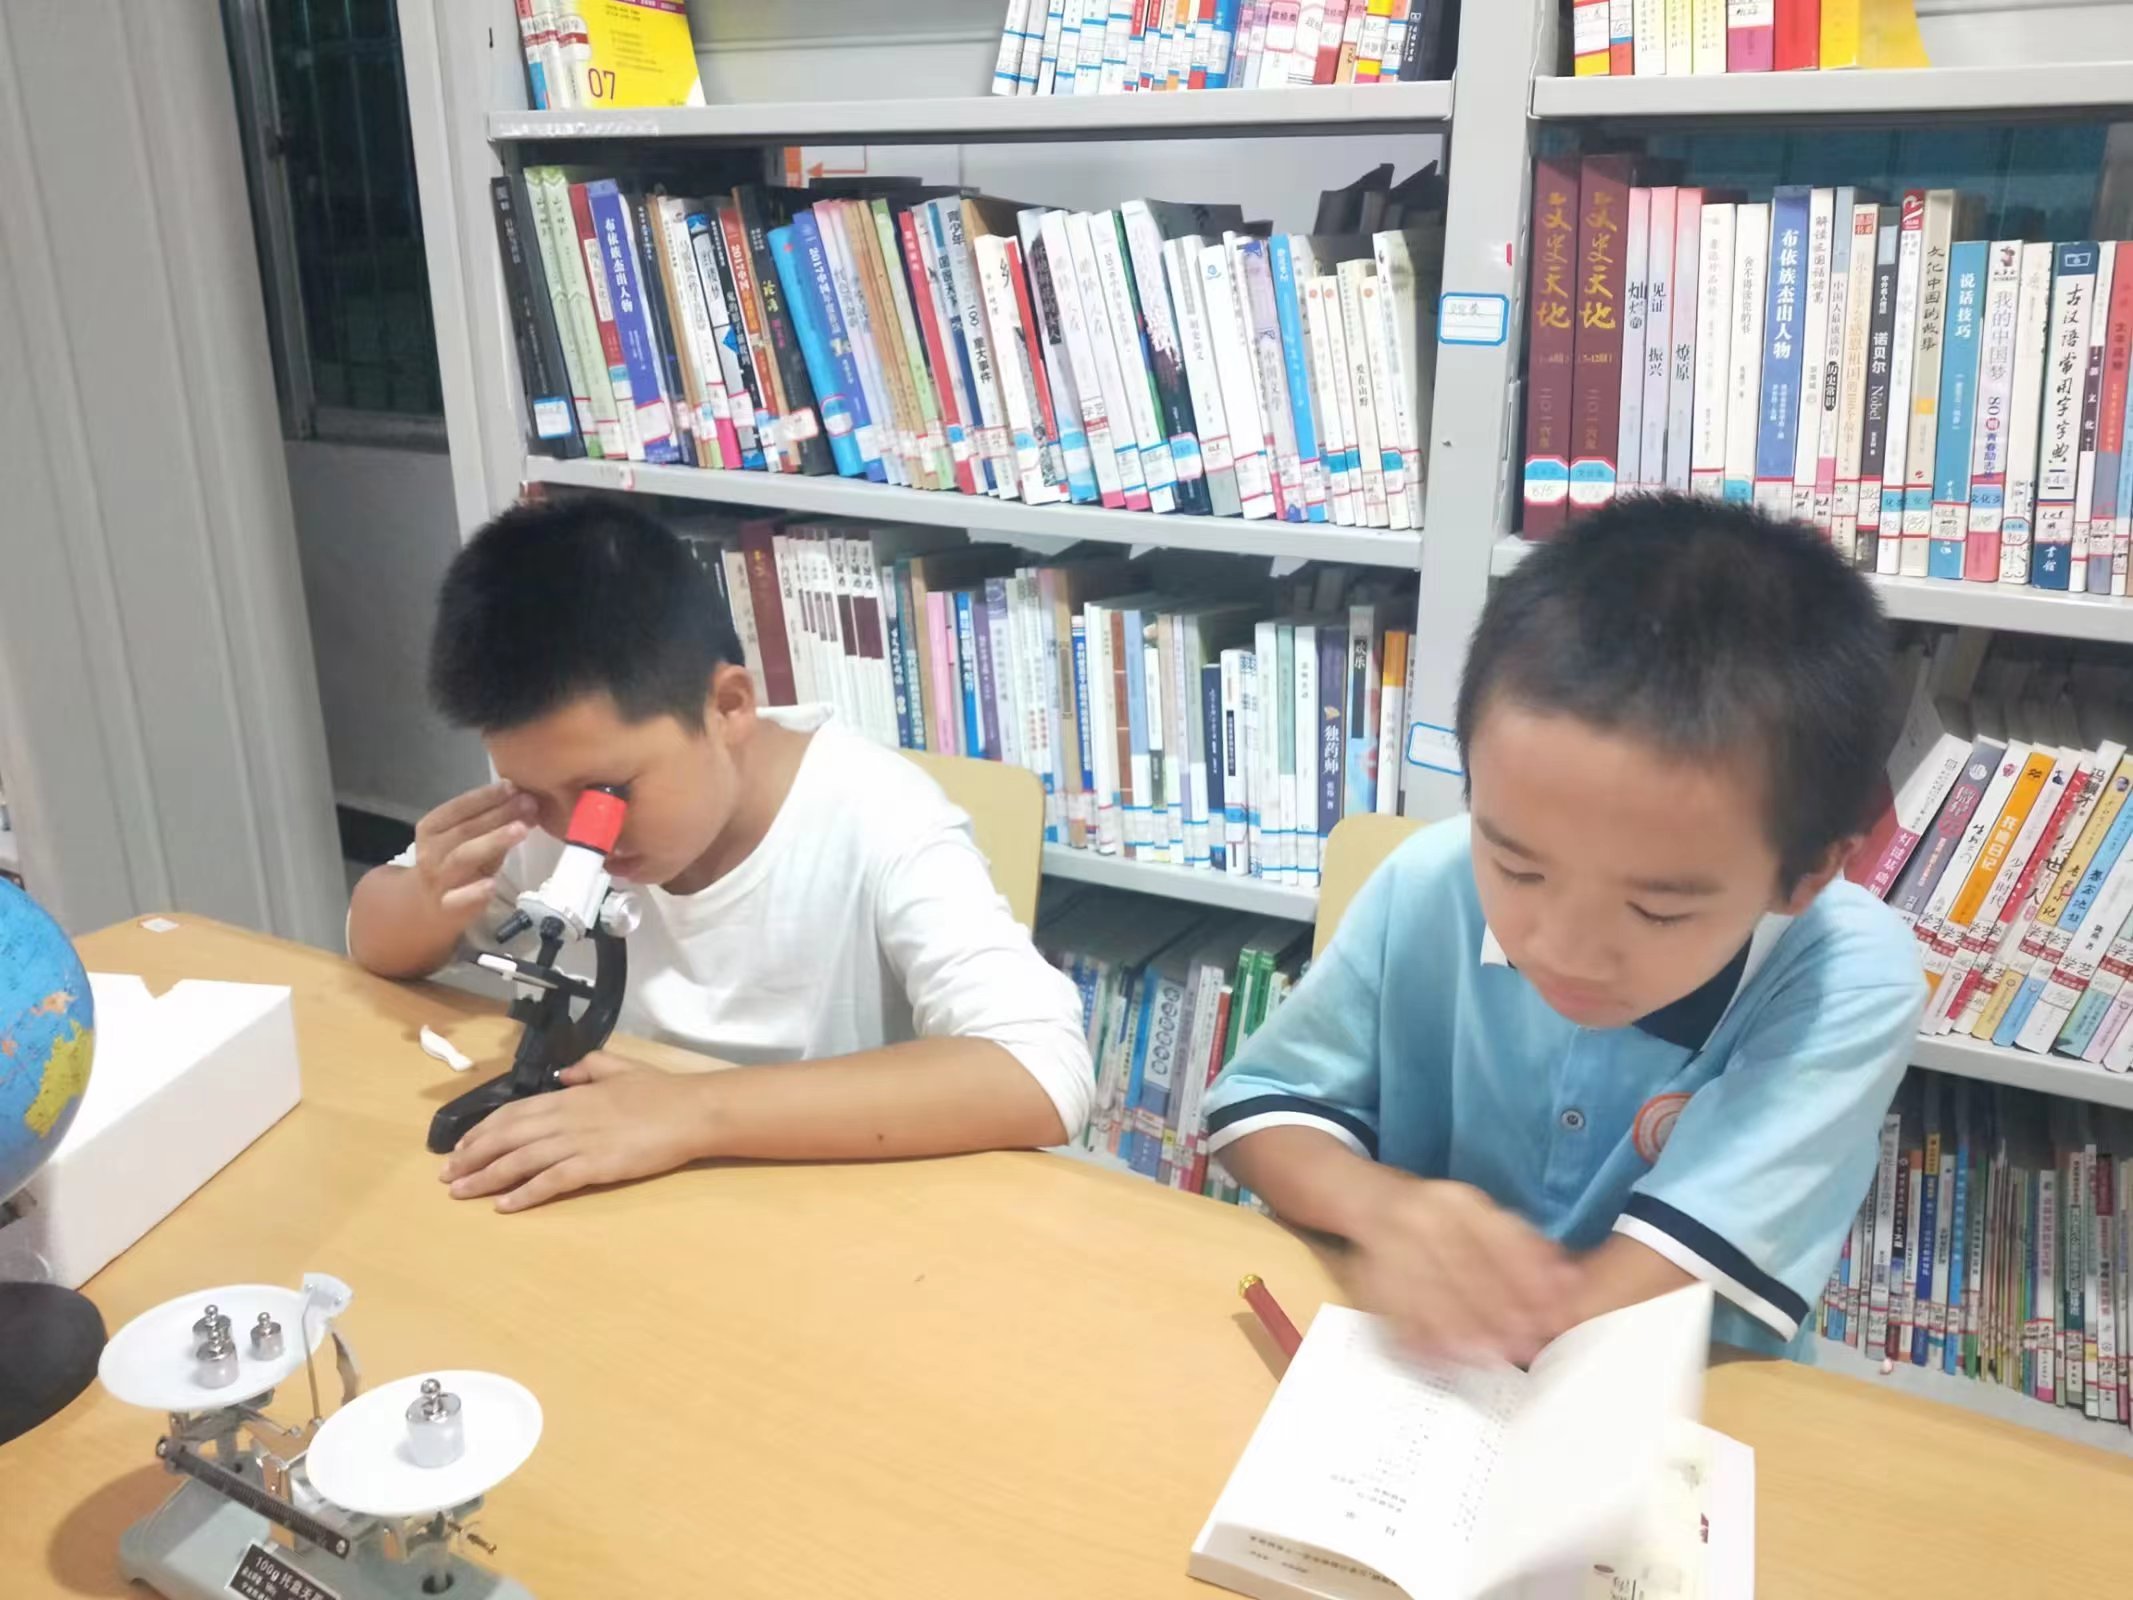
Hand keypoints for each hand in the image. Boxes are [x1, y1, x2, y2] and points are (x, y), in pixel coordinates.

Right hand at [411, 781, 536, 921]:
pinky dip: (474, 892)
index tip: (514, 786)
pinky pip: (459, 899)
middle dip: (499, 814)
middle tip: (529, 803)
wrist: (426, 905)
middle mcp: (431, 851)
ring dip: (493, 841)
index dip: (486, 796)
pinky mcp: (447, 906)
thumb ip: (493, 823)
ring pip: (463, 857)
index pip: (458, 807)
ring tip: (521, 830)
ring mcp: (438, 879)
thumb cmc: (454, 862)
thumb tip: (527, 800)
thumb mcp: (468, 839)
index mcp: (432, 827)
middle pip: (465, 829)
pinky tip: (492, 884)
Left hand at [438, 1053, 716, 1211]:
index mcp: (570, 1096)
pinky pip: (551, 1181)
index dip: (482, 1131)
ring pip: (521, 1160)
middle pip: (507, 1137)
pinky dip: (525, 1193)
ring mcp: (579, 1142)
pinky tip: (505, 1205)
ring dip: (487, 1178)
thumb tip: (562, 1077)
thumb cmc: (660, 1091)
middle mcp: (566, 1117)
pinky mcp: (595, 1166)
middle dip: (472, 1157)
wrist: (690, 1112)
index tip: (460, 1148)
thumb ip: (587, 1068)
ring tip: (462, 1192)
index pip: (513, 1113)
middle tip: (447, 1176)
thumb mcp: (619, 1068)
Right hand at [1346, 1173, 1577, 1365]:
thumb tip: (1571, 1284)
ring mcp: (1390, 1245)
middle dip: (1500, 1312)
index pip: (1498, 1241)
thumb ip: (1526, 1248)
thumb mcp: (1485, 1221)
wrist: (1373, 1204)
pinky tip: (1451, 1357)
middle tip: (1527, 1346)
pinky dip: (1426, 1337)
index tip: (1552, 1316)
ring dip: (1465, 1330)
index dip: (1528, 1281)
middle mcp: (1422, 1217)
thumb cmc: (1445, 1222)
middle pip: (1466, 1269)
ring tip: (1496, 1358)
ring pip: (1432, 1293)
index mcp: (1458, 1202)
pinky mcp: (1370, 1276)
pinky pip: (1399, 1312)